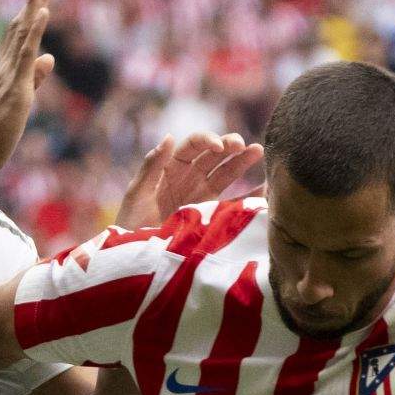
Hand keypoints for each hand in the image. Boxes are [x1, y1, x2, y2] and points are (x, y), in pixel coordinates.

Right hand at [0, 0, 56, 181]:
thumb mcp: (22, 98)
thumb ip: (36, 77)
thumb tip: (49, 57)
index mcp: (8, 70)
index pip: (23, 34)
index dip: (33, 10)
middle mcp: (6, 66)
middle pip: (23, 25)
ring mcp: (9, 75)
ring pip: (22, 33)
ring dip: (32, 5)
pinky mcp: (15, 87)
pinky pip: (25, 54)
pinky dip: (34, 32)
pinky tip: (41, 13)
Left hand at [115, 130, 263, 228]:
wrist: (136, 257)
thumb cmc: (130, 224)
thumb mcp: (137, 194)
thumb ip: (152, 166)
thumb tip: (169, 137)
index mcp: (170, 167)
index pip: (193, 146)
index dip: (207, 141)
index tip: (219, 146)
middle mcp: (189, 177)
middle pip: (214, 156)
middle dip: (230, 147)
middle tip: (244, 145)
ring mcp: (202, 195)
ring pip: (226, 173)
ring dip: (242, 162)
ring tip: (259, 151)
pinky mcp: (210, 214)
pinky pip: (233, 202)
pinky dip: (249, 195)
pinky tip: (264, 189)